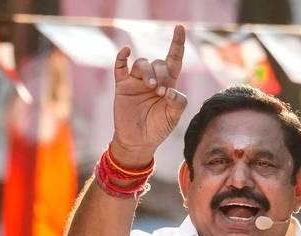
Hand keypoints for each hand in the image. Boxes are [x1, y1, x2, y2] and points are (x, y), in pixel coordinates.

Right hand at [111, 25, 187, 166]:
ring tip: (152, 87)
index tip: (179, 28)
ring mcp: (136, 82)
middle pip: (158, 63)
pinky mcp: (123, 86)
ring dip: (148, 72)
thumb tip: (171, 90)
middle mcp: (152, 79)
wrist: (138, 141)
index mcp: (168, 84)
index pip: (174, 59)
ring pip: (142, 64)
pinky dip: (122, 57)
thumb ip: (178, 103)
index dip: (177, 43)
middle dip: (162, 74)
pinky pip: (120, 67)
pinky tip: (126, 51)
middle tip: (161, 92)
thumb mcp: (173, 117)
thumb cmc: (157, 129)